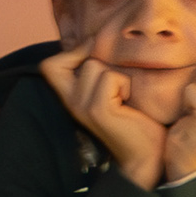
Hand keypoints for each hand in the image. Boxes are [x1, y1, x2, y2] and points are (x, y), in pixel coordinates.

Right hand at [42, 47, 164, 187]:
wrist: (146, 153)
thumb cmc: (136, 120)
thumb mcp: (112, 91)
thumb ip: (101, 72)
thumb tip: (98, 42)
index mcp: (71, 98)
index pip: (49, 66)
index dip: (70, 53)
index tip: (93, 56)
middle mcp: (71, 102)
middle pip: (75, 61)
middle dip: (100, 63)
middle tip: (117, 83)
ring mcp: (82, 107)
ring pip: (95, 66)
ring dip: (117, 76)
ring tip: (125, 96)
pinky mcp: (98, 111)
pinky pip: (110, 79)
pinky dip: (125, 85)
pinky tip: (129, 103)